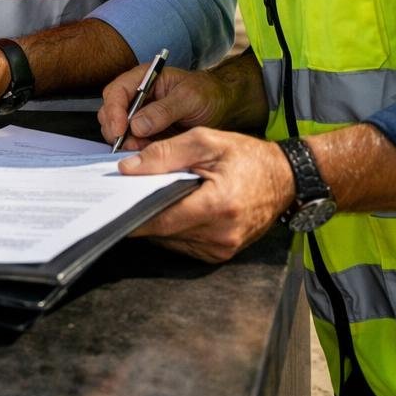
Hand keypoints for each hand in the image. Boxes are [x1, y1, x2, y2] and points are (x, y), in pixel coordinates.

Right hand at [97, 65, 229, 150]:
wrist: (224, 106)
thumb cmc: (208, 94)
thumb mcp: (189, 98)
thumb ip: (163, 110)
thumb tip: (136, 125)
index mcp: (144, 79)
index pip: (117, 92)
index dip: (114, 111)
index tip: (120, 130)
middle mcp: (137, 96)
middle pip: (110, 111)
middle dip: (115, 129)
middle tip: (129, 144)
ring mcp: (140, 114)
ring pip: (117, 128)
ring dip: (124, 141)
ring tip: (142, 148)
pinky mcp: (146, 131)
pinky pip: (131, 141)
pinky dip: (135, 149)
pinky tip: (147, 152)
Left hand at [119, 128, 293, 262]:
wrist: (286, 178)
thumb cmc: (248, 157)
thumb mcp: (205, 141)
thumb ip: (164, 154)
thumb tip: (127, 169)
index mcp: (217, 206)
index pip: (160, 218)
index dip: (131, 212)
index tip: (109, 206)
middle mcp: (221, 234)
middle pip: (162, 231)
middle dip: (140, 213)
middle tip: (120, 198)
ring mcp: (222, 248)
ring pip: (170, 240)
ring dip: (157, 220)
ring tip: (150, 197)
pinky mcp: (221, 253)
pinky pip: (184, 244)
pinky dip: (173, 228)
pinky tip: (173, 207)